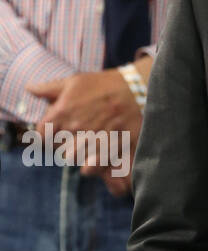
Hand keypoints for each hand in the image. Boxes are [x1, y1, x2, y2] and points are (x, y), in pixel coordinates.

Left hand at [27, 68, 142, 197]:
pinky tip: (94, 159)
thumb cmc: (103, 85)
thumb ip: (48, 88)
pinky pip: (90, 169)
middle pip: (57, 149)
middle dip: (63, 146)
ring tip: (85, 148)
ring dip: (77, 156)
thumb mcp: (74, 81)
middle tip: (73, 140)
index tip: (54, 134)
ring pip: (73, 160)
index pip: (42, 135)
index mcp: (61, 112)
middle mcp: (73, 128)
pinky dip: (90, 167)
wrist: (135, 91)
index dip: (46, 135)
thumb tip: (29, 89)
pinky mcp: (107, 149)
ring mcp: (90, 140)